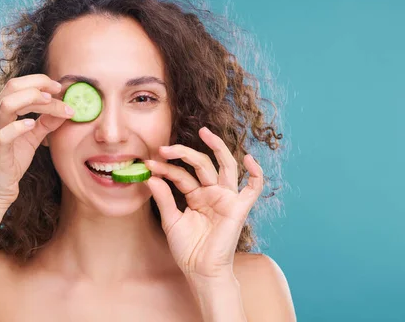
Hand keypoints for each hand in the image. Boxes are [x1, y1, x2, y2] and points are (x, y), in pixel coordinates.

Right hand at [0, 74, 73, 207]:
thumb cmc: (11, 161)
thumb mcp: (32, 137)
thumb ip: (46, 122)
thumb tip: (66, 108)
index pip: (17, 85)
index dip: (39, 81)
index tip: (59, 87)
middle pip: (12, 87)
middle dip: (39, 84)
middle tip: (60, 90)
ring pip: (8, 105)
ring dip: (33, 100)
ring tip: (51, 102)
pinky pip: (4, 134)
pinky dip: (20, 126)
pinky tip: (33, 125)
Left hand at [144, 127, 263, 280]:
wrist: (201, 272)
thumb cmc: (188, 250)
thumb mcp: (171, 220)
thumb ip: (164, 197)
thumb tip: (150, 176)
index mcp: (197, 196)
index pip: (181, 175)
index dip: (165, 168)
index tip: (148, 164)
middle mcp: (212, 193)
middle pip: (201, 164)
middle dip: (184, 153)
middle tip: (165, 147)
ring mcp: (227, 198)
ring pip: (225, 166)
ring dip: (217, 148)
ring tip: (205, 132)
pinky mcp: (239, 208)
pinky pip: (253, 188)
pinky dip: (256, 173)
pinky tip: (249, 159)